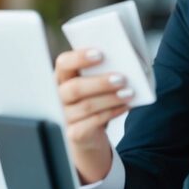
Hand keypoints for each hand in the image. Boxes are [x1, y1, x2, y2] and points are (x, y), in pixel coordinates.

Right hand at [55, 48, 134, 184]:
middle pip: (75, 87)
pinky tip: (125, 106)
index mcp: (63, 77)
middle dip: (100, 82)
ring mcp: (65, 116)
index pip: (63, 63)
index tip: (100, 54)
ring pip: (86, 106)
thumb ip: (103, 70)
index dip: (79, 58)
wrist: (89, 134)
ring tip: (129, 93)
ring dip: (110, 98)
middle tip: (121, 79)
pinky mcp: (74, 133)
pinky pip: (93, 122)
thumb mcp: (95, 84)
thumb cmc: (94, 100)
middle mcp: (59, 96)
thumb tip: (127, 61)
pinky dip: (112, 112)